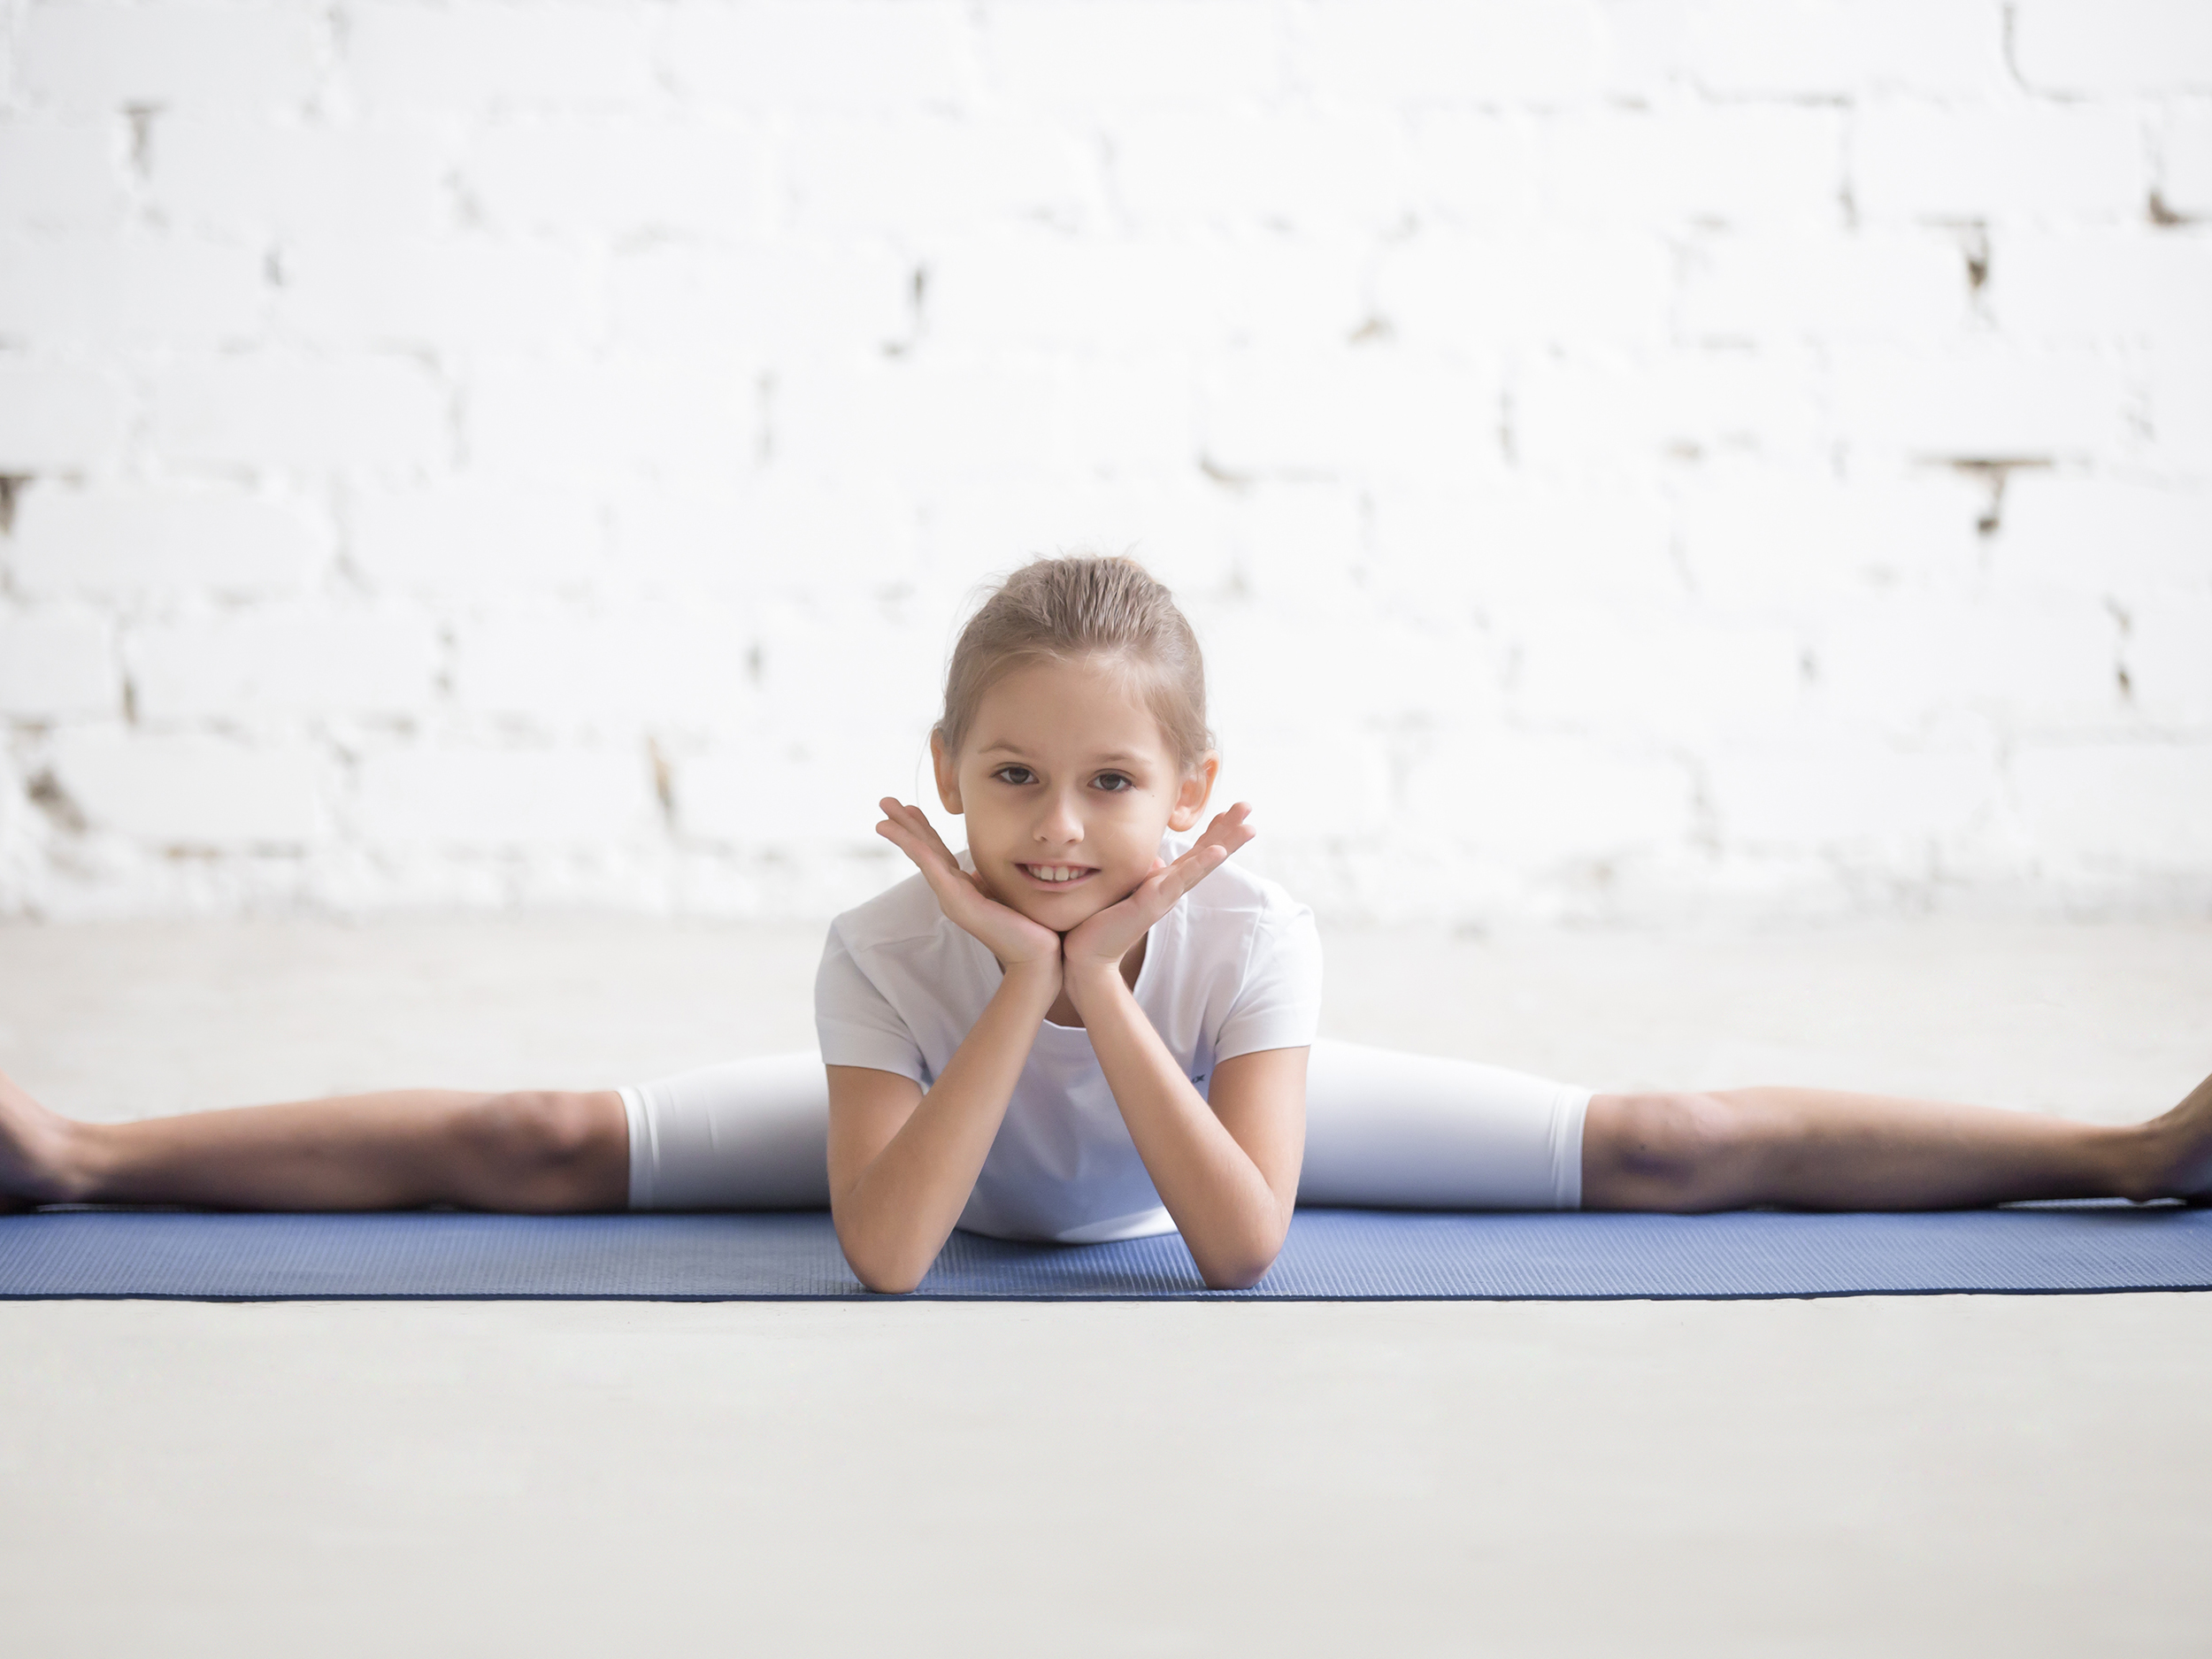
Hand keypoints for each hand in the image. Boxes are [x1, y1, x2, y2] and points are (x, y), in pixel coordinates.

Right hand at [875, 799, 1062, 976]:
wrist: (1037, 956)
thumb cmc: (1027, 928)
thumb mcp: (1003, 894)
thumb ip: (988, 881)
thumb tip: (981, 871)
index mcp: (962, 889)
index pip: (937, 852)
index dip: (923, 828)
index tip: (910, 808)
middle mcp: (952, 892)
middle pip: (925, 849)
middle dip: (905, 824)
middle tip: (885, 802)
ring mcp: (953, 898)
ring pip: (923, 856)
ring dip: (902, 834)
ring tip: (883, 817)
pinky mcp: (959, 902)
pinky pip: (934, 868)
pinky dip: (917, 849)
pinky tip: (905, 835)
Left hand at [1062, 803, 1256, 987]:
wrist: (1088, 953)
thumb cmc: (1102, 921)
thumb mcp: (1126, 886)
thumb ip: (1143, 874)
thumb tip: (1157, 861)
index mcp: (1164, 882)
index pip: (1195, 852)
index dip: (1212, 832)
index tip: (1228, 811)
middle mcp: (1170, 887)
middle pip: (1206, 853)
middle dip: (1228, 830)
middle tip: (1248, 807)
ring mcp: (1165, 894)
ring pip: (1202, 864)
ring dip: (1226, 844)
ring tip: (1248, 827)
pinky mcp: (1154, 902)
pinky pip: (1182, 879)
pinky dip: (1202, 864)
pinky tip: (1219, 851)